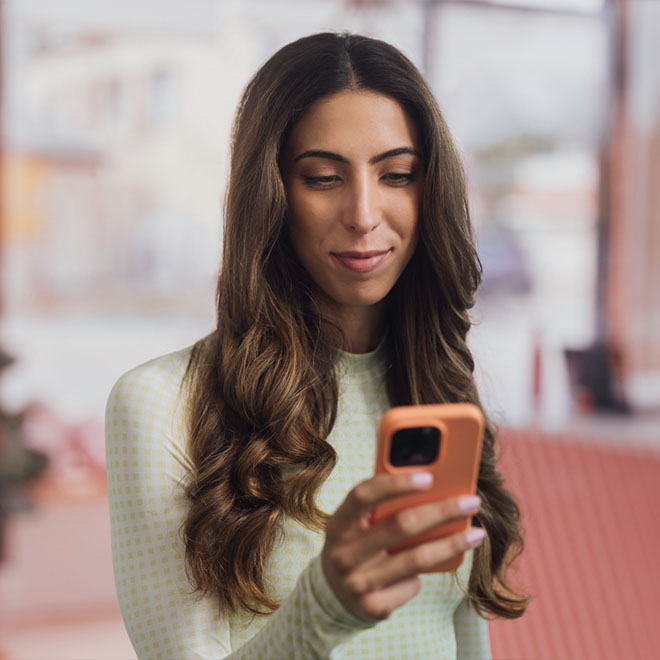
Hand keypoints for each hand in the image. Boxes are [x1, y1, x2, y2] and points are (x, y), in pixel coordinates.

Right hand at [321, 472, 484, 621]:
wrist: (332, 596)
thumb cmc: (356, 545)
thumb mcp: (356, 524)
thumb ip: (380, 507)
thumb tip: (430, 485)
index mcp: (338, 524)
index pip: (363, 495)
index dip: (395, 484)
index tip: (430, 478)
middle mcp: (343, 554)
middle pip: (400, 526)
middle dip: (441, 511)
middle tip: (471, 502)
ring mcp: (357, 583)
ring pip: (416, 559)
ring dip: (452, 544)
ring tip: (478, 534)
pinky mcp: (373, 607)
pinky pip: (412, 585)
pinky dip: (425, 574)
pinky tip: (433, 565)